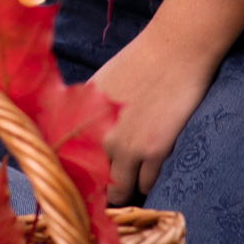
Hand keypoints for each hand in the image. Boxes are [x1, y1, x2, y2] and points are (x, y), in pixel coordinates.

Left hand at [92, 34, 216, 204]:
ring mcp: (125, 146)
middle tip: (112, 194)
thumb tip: (79, 142)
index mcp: (79, 120)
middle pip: (95, 184)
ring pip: (122, 191)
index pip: (69, 167)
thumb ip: (87, 117)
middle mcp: (96, 137)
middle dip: (103, 192)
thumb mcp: (98, 88)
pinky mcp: (153, 151)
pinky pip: (147, 184)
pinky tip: (151, 176)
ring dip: (128, 191)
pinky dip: (149, 185)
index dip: (80, 181)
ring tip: (134, 187)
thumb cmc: (139, 62)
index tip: (88, 189)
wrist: (174, 50)